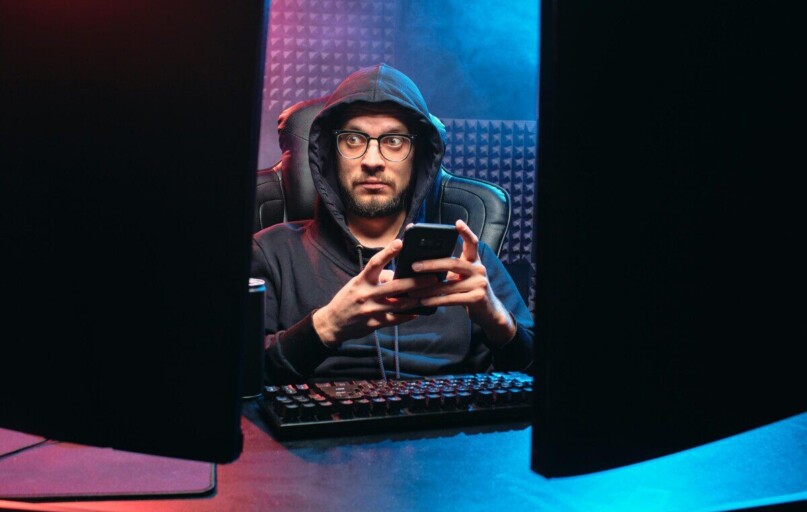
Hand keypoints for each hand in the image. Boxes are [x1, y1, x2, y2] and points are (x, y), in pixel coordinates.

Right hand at [313, 238, 438, 346]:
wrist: (334, 323)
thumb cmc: (348, 298)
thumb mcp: (358, 283)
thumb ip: (377, 277)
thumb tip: (397, 274)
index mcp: (361, 281)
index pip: (375, 263)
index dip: (388, 252)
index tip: (401, 242)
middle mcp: (366, 294)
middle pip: (395, 287)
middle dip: (416, 282)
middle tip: (432, 277)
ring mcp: (371, 310)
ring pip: (400, 304)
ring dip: (418, 299)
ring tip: (432, 294)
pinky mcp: (375, 323)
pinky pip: (396, 319)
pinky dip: (409, 315)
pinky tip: (419, 311)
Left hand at [407, 220, 516, 345]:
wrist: (488, 311)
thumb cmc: (468, 290)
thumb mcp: (462, 276)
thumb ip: (450, 268)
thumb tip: (421, 263)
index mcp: (474, 260)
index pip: (472, 243)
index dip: (466, 232)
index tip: (457, 223)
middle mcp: (479, 269)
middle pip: (453, 263)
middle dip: (431, 264)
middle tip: (414, 266)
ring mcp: (479, 284)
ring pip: (449, 285)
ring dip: (428, 288)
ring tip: (412, 290)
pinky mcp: (477, 298)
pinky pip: (451, 299)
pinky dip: (436, 300)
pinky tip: (423, 301)